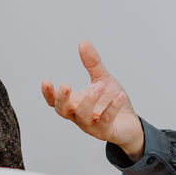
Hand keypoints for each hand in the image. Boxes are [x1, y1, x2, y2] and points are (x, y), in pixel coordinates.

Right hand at [41, 41, 145, 158]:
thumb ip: (92, 63)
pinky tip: (119, 96)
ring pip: (83, 116)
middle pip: (63, 111)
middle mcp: (78, 117)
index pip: (55, 101)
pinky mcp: (106, 132)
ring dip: (90, 100)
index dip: (48, 93)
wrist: (129, 123)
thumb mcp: (101, 79)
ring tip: (100, 86)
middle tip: (65, 85)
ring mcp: (91, 126)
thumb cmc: (111, 101)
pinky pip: (106, 121)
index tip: (46, 81)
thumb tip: (83, 43)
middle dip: (62, 99)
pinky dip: (112, 108)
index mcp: (73, 104)